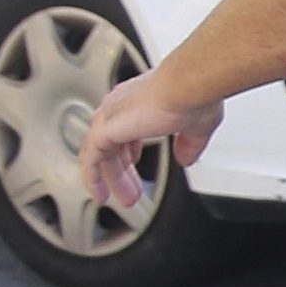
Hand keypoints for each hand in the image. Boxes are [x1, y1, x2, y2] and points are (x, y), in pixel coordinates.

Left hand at [79, 68, 222, 212]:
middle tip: (131, 193)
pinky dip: (93, 178)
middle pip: (112, 144)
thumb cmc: (192, 95)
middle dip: (122, 172)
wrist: (186, 85)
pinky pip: (90, 160)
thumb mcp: (195, 126)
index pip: (126, 127)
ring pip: (101, 154)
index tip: (134, 164)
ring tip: (119, 200)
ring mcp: (110, 117)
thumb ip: (188, 144)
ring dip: (111, 179)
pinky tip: (100, 194)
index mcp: (139, 100)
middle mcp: (120, 106)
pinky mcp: (104, 130)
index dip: (129, 149)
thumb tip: (186, 160)